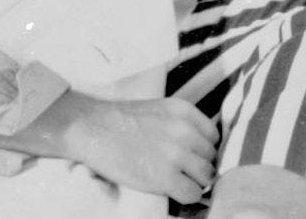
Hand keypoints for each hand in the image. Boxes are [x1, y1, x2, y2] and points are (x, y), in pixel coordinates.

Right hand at [21, 90, 217, 204]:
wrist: (92, 128)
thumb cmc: (120, 120)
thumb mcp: (158, 110)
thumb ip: (182, 124)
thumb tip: (203, 149)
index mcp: (182, 111)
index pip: (213, 137)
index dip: (202, 148)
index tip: (190, 154)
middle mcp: (184, 130)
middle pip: (211, 158)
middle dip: (198, 166)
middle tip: (179, 168)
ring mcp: (176, 154)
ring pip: (206, 177)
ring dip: (192, 181)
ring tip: (173, 177)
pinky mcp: (166, 177)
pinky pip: (192, 194)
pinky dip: (183, 195)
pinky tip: (168, 187)